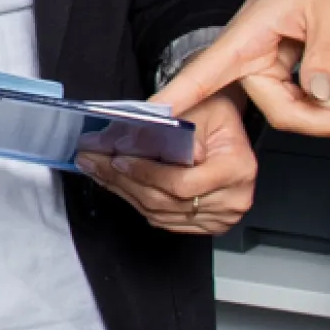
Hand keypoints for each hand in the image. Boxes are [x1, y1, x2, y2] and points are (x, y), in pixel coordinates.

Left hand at [80, 92, 258, 236]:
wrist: (228, 126)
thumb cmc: (215, 112)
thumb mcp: (195, 105)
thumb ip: (167, 124)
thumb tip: (129, 142)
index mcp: (237, 169)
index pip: (181, 183)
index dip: (145, 173)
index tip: (117, 158)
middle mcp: (233, 200)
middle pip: (166, 201)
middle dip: (122, 180)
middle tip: (92, 160)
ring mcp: (221, 217)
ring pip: (160, 213)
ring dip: (123, 192)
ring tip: (97, 170)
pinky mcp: (207, 224)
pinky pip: (164, 220)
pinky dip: (136, 201)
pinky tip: (116, 184)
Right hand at [157, 0, 329, 138]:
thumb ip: (325, 55)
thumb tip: (321, 97)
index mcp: (245, 38)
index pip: (203, 76)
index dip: (175, 101)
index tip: (146, 120)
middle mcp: (249, 60)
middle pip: (283, 113)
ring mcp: (266, 71)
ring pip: (301, 113)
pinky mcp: (283, 76)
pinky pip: (310, 104)